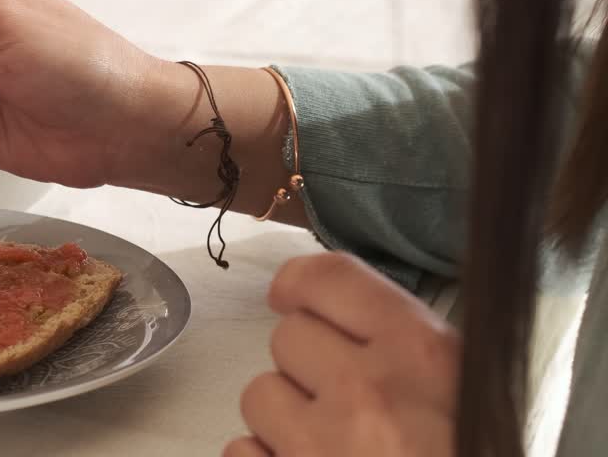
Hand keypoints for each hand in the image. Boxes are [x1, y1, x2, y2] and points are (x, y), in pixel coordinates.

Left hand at [227, 253, 458, 456]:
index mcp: (421, 357)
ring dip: (283, 417)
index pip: (329, 278)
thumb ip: (412, 348)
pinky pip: (240, 451)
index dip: (300, 283)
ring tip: (330, 445)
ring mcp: (318, 448)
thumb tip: (348, 319)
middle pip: (288, 336)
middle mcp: (365, 394)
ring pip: (258, 394)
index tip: (289, 295)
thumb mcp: (477, 396)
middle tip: (346, 403)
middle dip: (307, 365)